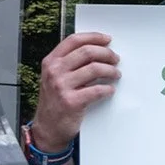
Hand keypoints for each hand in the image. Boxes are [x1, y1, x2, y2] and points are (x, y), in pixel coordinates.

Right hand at [31, 32, 119, 151]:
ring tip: (116, 74)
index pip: (74, 40)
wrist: (48, 128)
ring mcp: (62, 86)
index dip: (93, 37)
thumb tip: (97, 50)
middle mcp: (54, 71)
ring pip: (95, 69)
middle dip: (107, 53)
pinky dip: (108, 89)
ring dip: (111, 70)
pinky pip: (97, 90)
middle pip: (87, 52)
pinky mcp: (71, 101)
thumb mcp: (54, 77)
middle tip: (116, 59)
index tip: (107, 39)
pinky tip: (110, 90)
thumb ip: (69, 63)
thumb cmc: (55, 101)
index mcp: (51, 62)